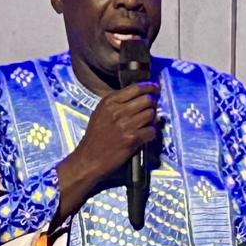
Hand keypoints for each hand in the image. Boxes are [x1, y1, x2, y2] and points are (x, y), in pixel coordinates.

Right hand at [54, 84, 159, 220]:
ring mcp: (125, 125)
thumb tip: (138, 96)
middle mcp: (117, 111)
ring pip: (151, 114)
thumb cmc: (95, 136)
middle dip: (152, 104)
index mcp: (109, 102)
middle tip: (152, 108)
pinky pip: (151, 130)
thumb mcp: (100, 113)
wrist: (89, 158)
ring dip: (152, 119)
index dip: (150, 87)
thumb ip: (117, 103)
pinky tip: (145, 136)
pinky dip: (151, 133)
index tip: (155, 88)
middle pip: (147, 100)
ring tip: (147, 124)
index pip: (136, 88)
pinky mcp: (132, 139)